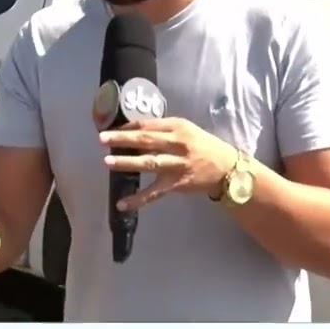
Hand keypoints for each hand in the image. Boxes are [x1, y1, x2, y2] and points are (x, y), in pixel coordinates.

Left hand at [99, 118, 237, 210]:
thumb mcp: (187, 131)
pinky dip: (138, 199)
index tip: (111, 129)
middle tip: (102, 139)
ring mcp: (177, 165)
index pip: (149, 124)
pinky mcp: (177, 184)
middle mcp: (177, 144)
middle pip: (146, 140)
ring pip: (148, 163)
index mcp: (178, 127)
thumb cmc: (203, 146)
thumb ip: (164, 130)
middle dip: (122, 140)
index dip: (128, 126)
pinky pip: (154, 193)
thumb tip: (135, 133)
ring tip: (107, 162)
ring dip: (126, 163)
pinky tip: (122, 204)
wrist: (227, 168)